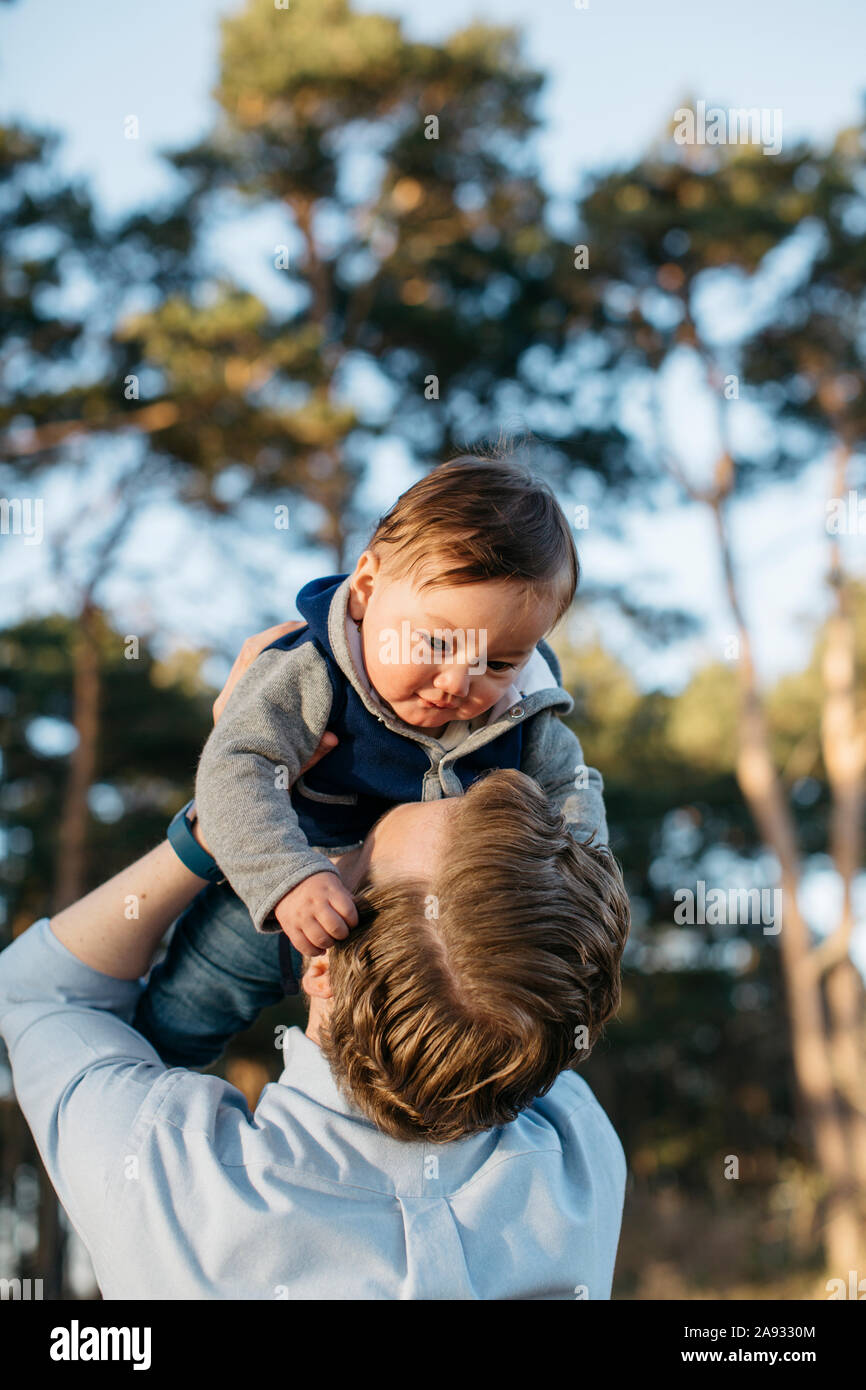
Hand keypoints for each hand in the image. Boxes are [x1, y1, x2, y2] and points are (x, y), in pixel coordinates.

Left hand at [191, 619, 336, 854]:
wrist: (220, 811)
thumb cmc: (251, 792)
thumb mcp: (283, 774)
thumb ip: (309, 755)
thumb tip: (336, 737)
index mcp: (234, 707)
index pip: (254, 654)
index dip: (282, 635)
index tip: (312, 630)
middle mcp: (230, 700)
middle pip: (256, 650)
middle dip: (289, 636)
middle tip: (321, 629)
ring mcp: (233, 702)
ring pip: (257, 660)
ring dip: (285, 648)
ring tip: (316, 640)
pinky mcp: (238, 708)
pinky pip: (257, 674)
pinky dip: (280, 664)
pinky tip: (304, 664)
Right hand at [274, 871, 358, 956]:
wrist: (289, 882)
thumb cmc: (320, 887)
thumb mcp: (334, 886)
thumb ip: (347, 901)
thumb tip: (362, 917)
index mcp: (328, 892)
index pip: (348, 912)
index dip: (353, 921)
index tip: (351, 922)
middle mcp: (314, 905)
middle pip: (335, 928)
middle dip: (343, 934)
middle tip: (341, 932)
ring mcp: (301, 917)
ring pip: (320, 940)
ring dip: (330, 944)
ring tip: (330, 938)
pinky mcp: (290, 927)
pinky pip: (304, 947)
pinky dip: (315, 951)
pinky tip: (320, 948)